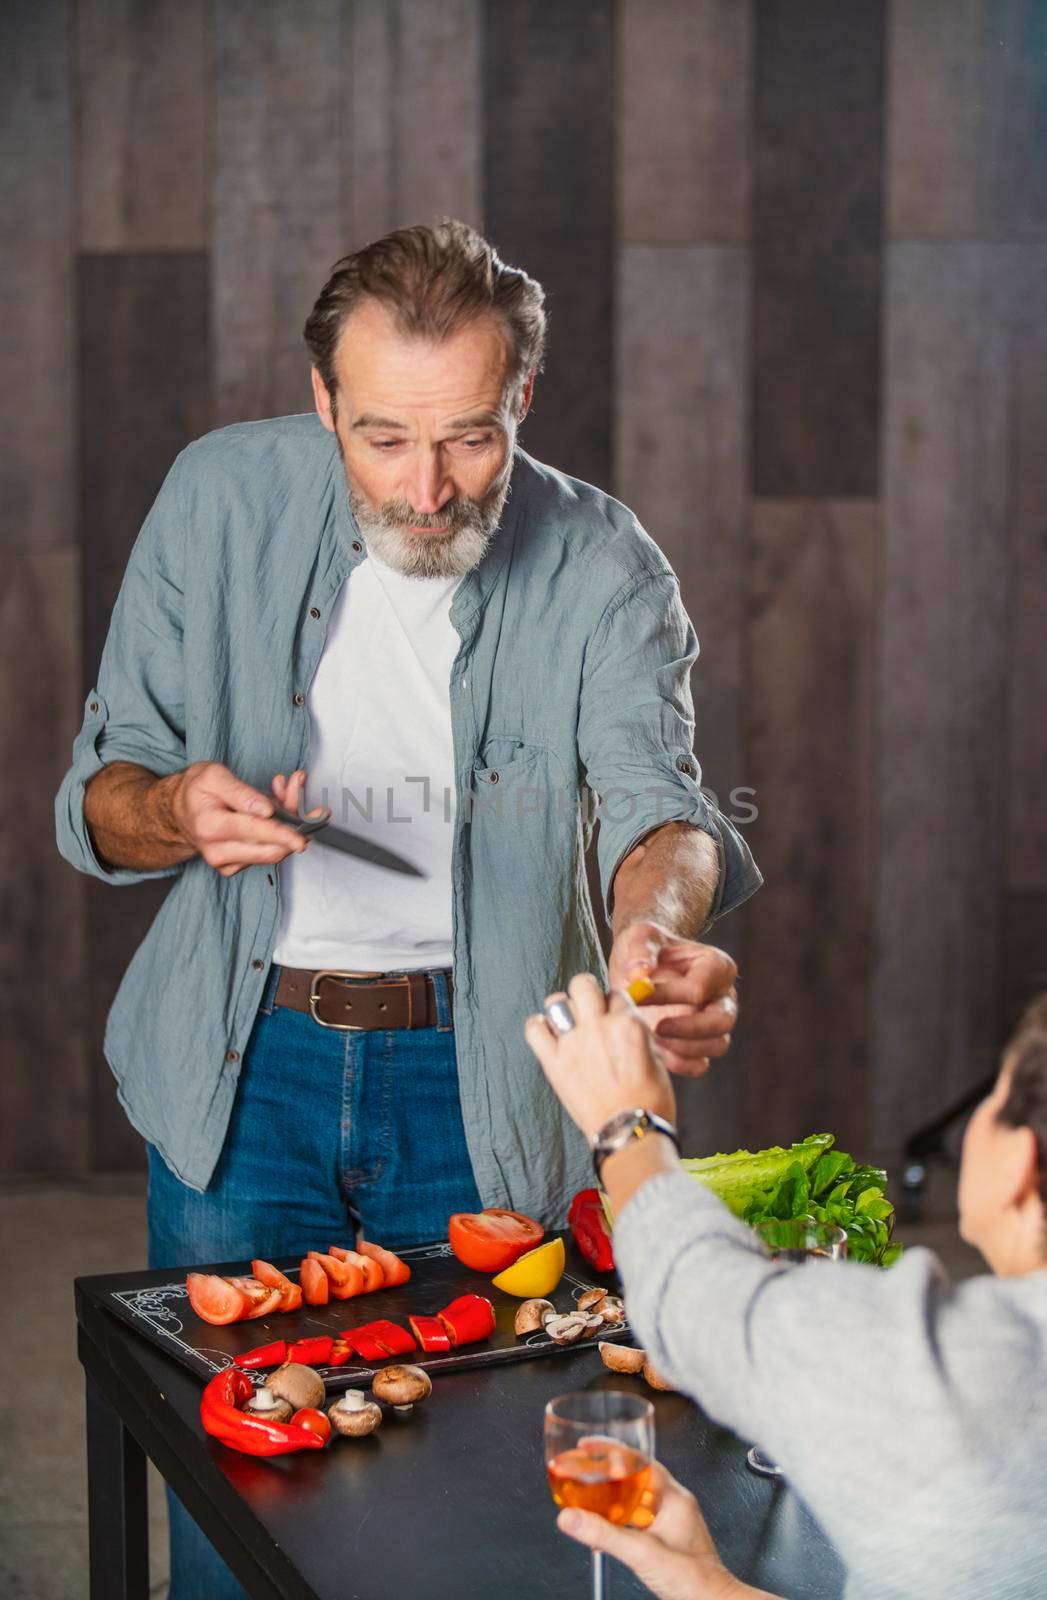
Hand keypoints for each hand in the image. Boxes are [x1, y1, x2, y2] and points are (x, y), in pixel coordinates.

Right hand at [169, 762, 319, 878]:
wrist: (180, 811)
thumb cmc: (197, 791)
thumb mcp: (214, 776)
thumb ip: (241, 792)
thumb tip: (267, 811)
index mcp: (210, 825)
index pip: (254, 832)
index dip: (282, 834)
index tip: (302, 837)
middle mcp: (218, 850)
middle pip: (270, 849)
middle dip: (294, 824)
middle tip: (298, 793)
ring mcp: (227, 862)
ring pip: (273, 851)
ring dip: (287, 821)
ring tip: (283, 791)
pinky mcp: (236, 866)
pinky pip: (267, 852)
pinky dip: (278, 830)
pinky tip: (272, 809)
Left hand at [524, 973, 676, 1141]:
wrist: (631, 1133)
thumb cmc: (649, 1102)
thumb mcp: (657, 1059)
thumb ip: (638, 1034)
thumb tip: (625, 1023)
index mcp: (629, 1024)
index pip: (616, 993)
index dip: (614, 1004)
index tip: (611, 1014)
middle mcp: (599, 1027)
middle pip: (583, 984)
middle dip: (587, 992)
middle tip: (588, 1007)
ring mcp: (573, 1044)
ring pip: (556, 1001)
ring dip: (562, 1008)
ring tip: (567, 1021)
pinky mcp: (554, 1063)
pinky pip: (534, 1030)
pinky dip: (538, 1027)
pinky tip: (548, 1034)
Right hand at [558, 1462, 772, 1599]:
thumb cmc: (695, 1579)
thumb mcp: (642, 1552)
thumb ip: (605, 1534)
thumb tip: (572, 1519)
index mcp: (674, 1497)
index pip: (640, 1461)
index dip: (612, 1451)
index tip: (590, 1446)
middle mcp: (675, 1505)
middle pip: (636, 1479)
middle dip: (608, 1476)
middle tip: (586, 1472)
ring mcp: (673, 1523)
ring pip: (636, 1501)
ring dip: (613, 1500)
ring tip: (590, 1501)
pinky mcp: (669, 1541)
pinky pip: (639, 1522)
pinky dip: (621, 1523)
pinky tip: (608, 1533)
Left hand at [608, 923, 738, 1077]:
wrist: (640, 967)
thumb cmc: (645, 948)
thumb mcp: (640, 936)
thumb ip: (641, 949)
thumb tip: (639, 973)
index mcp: (716, 965)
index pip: (699, 988)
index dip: (668, 995)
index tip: (637, 996)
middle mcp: (724, 996)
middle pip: (722, 1021)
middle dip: (688, 1029)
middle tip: (656, 1027)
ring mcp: (715, 1022)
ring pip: (717, 1045)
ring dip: (684, 1048)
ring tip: (653, 1040)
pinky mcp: (701, 1044)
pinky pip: (701, 1064)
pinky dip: (681, 1064)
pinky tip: (657, 1056)